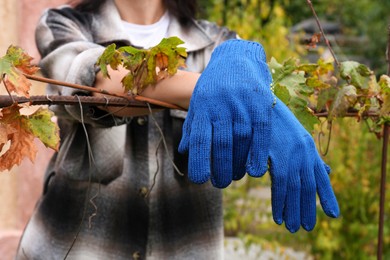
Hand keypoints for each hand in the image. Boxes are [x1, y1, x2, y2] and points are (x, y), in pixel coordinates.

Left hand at [178, 39, 273, 187]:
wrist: (235, 59)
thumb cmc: (214, 88)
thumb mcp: (200, 104)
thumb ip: (193, 127)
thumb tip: (184, 151)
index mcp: (203, 107)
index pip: (200, 138)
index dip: (200, 160)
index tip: (200, 179)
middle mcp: (221, 105)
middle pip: (222, 142)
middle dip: (221, 167)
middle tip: (221, 183)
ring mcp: (242, 103)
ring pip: (241, 139)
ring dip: (239, 163)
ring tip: (236, 176)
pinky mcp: (260, 102)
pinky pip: (260, 131)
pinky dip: (258, 153)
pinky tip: (255, 170)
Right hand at [269, 98, 339, 231]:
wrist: (254, 99)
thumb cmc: (269, 119)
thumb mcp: (290, 135)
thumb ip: (306, 154)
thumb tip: (326, 170)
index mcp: (307, 146)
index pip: (320, 176)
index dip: (327, 195)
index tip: (333, 213)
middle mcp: (304, 150)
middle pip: (308, 186)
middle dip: (308, 208)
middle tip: (305, 227)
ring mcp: (292, 152)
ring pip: (296, 188)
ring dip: (294, 210)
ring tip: (293, 227)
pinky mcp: (277, 153)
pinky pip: (281, 184)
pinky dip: (280, 202)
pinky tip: (278, 215)